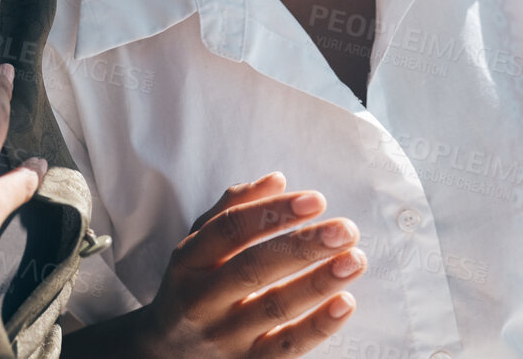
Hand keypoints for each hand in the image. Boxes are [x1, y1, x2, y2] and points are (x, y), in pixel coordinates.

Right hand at [139, 172, 363, 356]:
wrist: (167, 355)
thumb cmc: (193, 287)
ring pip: (275, 308)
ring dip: (319, 282)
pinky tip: (346, 302)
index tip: (316, 200)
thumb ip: (232, 209)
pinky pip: (287, 346)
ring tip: (355, 259)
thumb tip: (278, 180)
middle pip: (253, 269)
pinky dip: (318, 326)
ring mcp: (225, 336)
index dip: (272, 213)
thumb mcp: (197, 246)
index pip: (229, 230)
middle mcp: (202, 300)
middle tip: (345, 229)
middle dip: (303, 246)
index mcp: (188, 261)